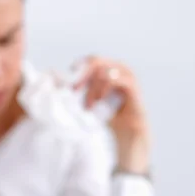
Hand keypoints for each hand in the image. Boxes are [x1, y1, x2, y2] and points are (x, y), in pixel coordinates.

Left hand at [74, 56, 149, 174]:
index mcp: (111, 70)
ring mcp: (128, 77)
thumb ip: (83, 92)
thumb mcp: (93, 103)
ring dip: (92, 88)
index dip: (79, 67)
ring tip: (89, 105)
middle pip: (96, 61)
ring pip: (104, 71)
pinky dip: (103, 89)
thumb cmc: (112, 119)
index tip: (69, 80)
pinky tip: (99, 101)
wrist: (129, 136)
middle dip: (82, 76)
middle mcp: (121, 70)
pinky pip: (116, 79)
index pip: (92, 59)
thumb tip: (61, 86)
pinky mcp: (133, 88)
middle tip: (74, 91)